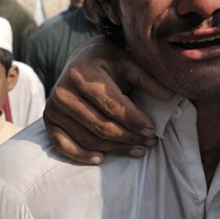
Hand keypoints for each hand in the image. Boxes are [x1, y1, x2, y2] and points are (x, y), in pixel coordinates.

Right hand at [43, 36, 174, 164]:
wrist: (79, 59)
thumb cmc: (108, 62)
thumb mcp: (129, 64)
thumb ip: (148, 79)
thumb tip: (171, 96)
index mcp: (83, 73)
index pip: (113, 105)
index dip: (135, 120)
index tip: (152, 129)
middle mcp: (64, 91)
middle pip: (101, 125)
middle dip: (129, 137)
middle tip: (150, 142)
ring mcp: (53, 108)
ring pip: (88, 137)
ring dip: (115, 148)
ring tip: (137, 149)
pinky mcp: (49, 121)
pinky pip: (63, 145)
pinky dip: (81, 155)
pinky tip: (101, 158)